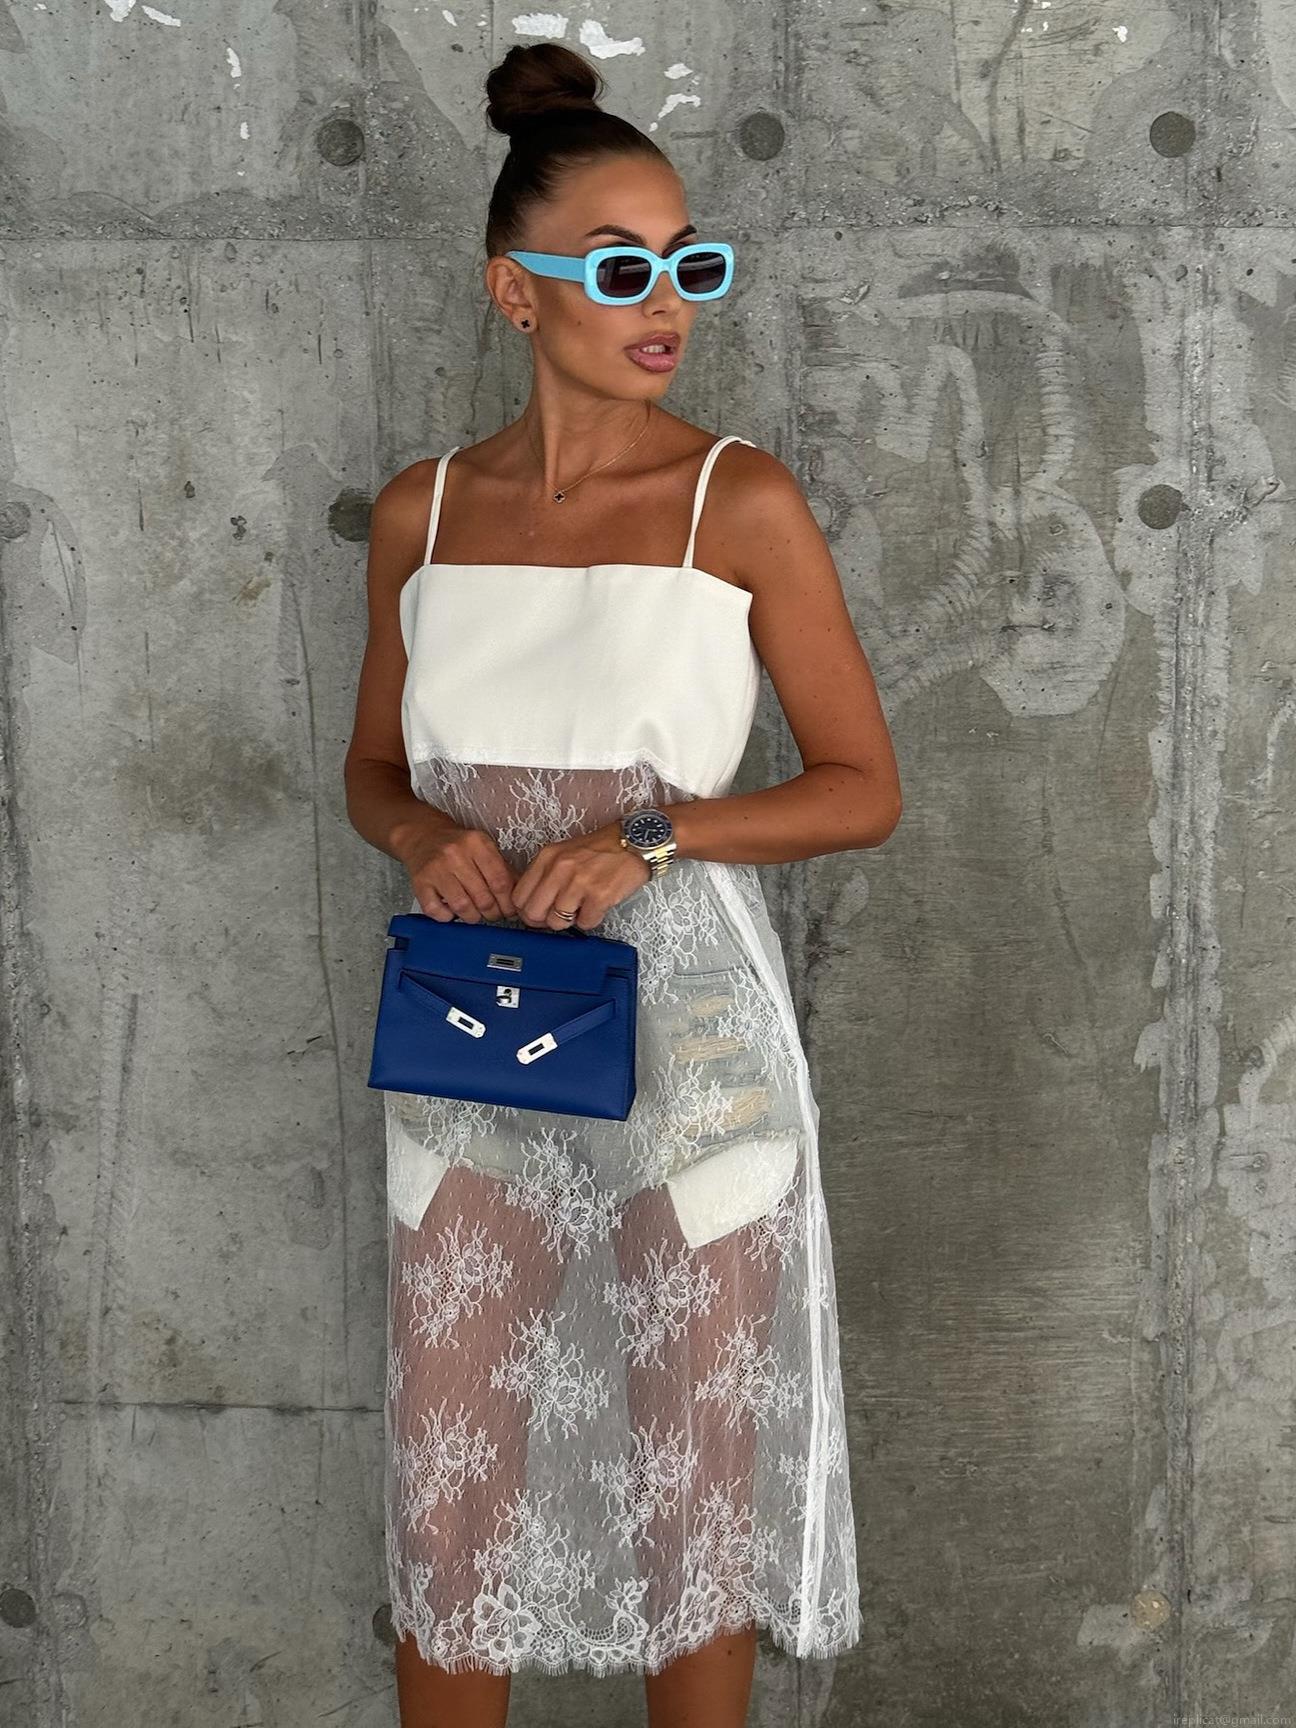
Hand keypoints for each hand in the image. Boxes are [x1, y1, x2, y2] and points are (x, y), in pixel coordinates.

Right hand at [397, 815, 517, 923]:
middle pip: (483, 897)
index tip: (511, 911)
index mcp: (477, 843)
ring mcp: (435, 869)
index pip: (500, 881)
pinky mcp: (419, 883)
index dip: (508, 903)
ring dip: (472, 917)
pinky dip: (447, 917)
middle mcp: (455, 854)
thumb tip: (519, 897)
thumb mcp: (483, 848)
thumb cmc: (456, 844)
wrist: (422, 834)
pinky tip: (452, 910)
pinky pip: (436, 911)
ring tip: (475, 914)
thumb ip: (503, 869)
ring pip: (462, 906)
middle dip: (493, 913)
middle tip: (494, 915)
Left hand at [511, 823, 650, 930]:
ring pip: (556, 922)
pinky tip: (596, 906)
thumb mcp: (564, 852)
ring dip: (569, 921)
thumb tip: (532, 903)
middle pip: (533, 913)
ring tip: (581, 907)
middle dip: (544, 920)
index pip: (519, 896)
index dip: (527, 910)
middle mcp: (559, 869)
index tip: (537, 912)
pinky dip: (590, 920)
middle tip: (557, 916)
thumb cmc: (602, 849)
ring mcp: (579, 883)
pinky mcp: (599, 896)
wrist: (635, 842)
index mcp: (547, 857)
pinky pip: (584, 923)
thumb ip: (545, 874)